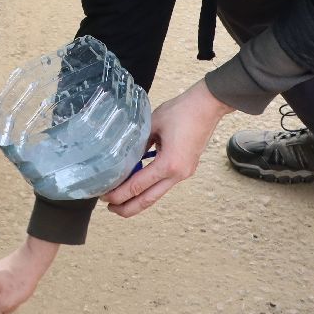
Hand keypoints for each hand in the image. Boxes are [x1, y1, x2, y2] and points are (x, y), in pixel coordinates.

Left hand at [102, 79, 230, 217]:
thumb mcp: (152, 125)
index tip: (105, 196)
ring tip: (121, 200)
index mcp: (168, 164)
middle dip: (127, 208)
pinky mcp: (186, 169)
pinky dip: (149, 189)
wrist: (208, 106)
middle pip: (148, 201)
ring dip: (138, 200)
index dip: (119, 194)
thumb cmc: (182, 111)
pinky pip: (164, 185)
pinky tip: (137, 185)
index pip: (137, 187)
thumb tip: (125, 157)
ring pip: (157, 195)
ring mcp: (184, 173)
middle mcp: (177, 174)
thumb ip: (138, 144)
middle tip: (110, 208)